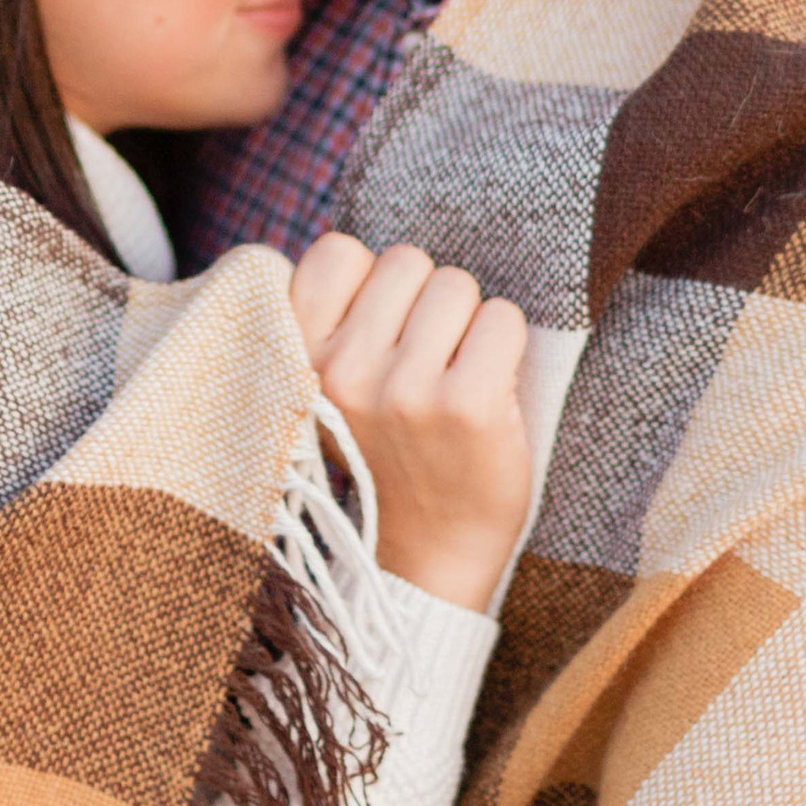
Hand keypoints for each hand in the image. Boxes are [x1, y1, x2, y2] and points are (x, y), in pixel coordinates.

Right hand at [286, 234, 531, 612]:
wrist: (431, 554)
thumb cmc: (388, 455)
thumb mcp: (331, 390)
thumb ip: (336, 322)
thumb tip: (371, 257)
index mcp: (299, 359)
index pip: (338, 251)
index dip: (372, 282)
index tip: (380, 331)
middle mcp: (344, 371)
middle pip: (407, 261)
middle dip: (426, 303)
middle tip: (425, 365)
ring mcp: (405, 389)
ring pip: (457, 286)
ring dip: (468, 325)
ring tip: (453, 380)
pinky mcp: (467, 404)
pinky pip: (503, 318)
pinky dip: (506, 346)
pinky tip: (488, 391)